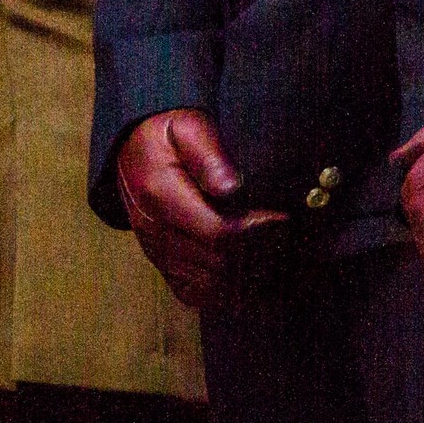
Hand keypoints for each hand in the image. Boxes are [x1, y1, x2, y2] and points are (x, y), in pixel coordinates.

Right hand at [116, 109, 282, 309]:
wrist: (129, 153)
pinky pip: (198, 294)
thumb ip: (208, 152)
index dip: (257, 232)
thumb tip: (230, 187)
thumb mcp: (186, 128)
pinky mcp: (163, 266)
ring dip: (252, 280)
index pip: (217, 232)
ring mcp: (156, 253)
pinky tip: (256, 278)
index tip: (283, 219)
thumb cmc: (166, 137)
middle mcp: (153, 230)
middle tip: (294, 241)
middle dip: (262, 257)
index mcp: (159, 194)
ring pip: (212, 286)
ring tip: (282, 261)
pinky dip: (231, 294)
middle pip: (219, 264)